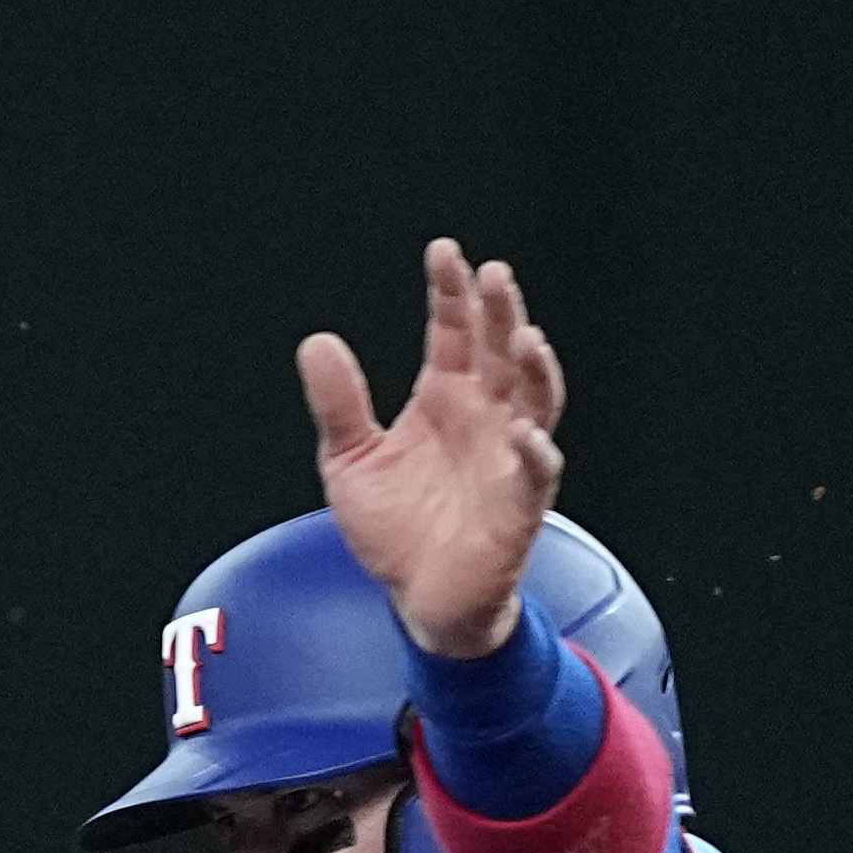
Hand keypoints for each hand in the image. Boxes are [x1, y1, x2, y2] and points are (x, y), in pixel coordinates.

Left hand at [299, 238, 566, 661]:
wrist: (420, 600)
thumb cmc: (397, 528)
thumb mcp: (349, 460)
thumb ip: (339, 404)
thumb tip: (317, 343)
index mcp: (445, 398)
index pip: (452, 333)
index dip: (451, 293)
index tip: (444, 252)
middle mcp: (485, 418)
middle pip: (499, 353)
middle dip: (500, 313)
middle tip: (494, 274)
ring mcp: (508, 458)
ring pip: (534, 401)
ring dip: (534, 370)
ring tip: (523, 336)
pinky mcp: (519, 505)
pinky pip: (535, 473)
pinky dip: (533, 452)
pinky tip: (522, 432)